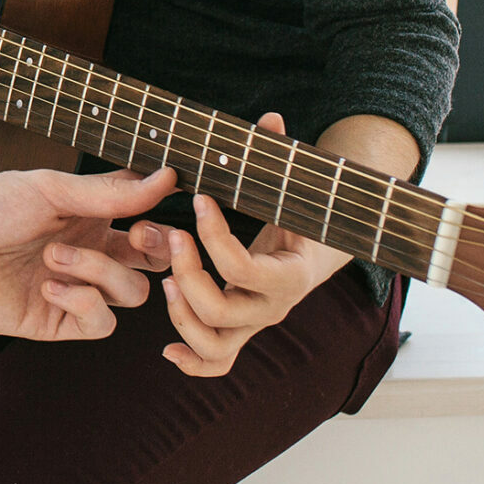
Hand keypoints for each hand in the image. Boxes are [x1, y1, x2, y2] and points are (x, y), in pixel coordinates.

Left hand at [0, 166, 177, 340]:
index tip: (156, 216)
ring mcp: (71, 288)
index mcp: (88, 216)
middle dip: (156, 252)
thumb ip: (111, 192)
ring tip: (53, 256)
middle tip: (136, 235)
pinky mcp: (51, 321)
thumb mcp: (48, 189)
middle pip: (151, 265)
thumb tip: (169, 177)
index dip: (164, 224)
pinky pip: (99, 324)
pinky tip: (52, 284)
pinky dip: (87, 303)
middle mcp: (86, 252)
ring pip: (131, 295)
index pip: (150, 224)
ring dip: (102, 272)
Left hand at [134, 114, 355, 375]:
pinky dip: (192, 363)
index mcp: (290, 274)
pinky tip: (166, 350)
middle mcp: (272, 308)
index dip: (214, 237)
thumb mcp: (288, 183)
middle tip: (170, 238)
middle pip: (222, 313)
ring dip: (183, 317)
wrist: (317, 249)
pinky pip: (218, 364)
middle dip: (189, 275)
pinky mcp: (236, 334)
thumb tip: (269, 119)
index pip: (244, 269)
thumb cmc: (297, 210)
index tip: (198, 200)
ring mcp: (253, 325)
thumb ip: (277, 154)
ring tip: (166, 283)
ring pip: (216, 346)